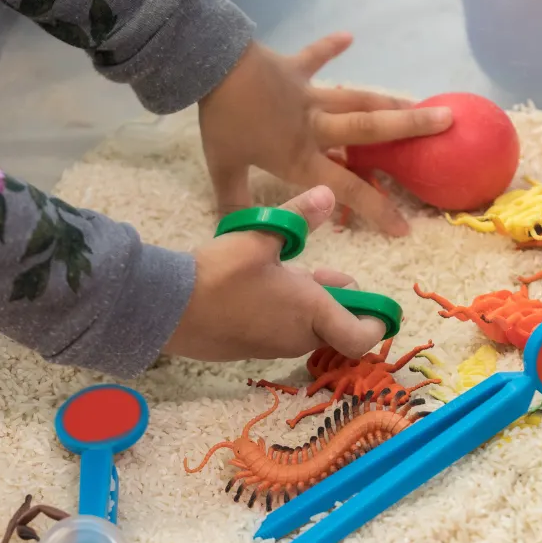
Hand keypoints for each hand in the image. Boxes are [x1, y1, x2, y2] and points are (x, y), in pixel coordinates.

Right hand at [164, 185, 387, 361]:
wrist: (167, 309)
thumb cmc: (219, 274)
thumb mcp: (259, 237)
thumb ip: (297, 217)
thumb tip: (327, 193)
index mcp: (311, 312)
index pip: (360, 336)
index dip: (373, 322)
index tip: (373, 305)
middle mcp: (297, 336)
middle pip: (334, 328)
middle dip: (337, 303)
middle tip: (326, 274)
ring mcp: (272, 346)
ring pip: (306, 329)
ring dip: (308, 306)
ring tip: (290, 272)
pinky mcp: (250, 349)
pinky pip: (280, 333)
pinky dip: (283, 313)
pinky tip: (261, 286)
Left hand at [199, 33, 452, 236]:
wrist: (212, 68)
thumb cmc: (223, 123)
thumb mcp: (225, 170)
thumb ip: (236, 203)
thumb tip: (237, 235)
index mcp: (301, 156)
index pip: (346, 189)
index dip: (376, 209)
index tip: (404, 227)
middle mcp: (316, 126)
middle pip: (370, 131)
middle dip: (409, 130)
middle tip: (446, 125)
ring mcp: (309, 94)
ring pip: (357, 99)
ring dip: (390, 100)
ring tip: (422, 101)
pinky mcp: (295, 68)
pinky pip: (316, 56)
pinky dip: (331, 46)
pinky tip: (350, 36)